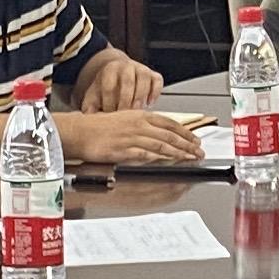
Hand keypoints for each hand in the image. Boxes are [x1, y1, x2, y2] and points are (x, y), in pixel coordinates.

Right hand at [64, 107, 201, 166]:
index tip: (195, 140)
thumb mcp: (125, 119)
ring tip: (190, 159)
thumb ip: (143, 125)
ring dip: (179, 153)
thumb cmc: (99, 127)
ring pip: (162, 145)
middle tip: (198, 152)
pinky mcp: (123, 150)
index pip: (169, 123)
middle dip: (187, 145)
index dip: (185, 132)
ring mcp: (131, 137)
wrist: (80, 131)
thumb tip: (159, 133)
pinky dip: (160, 159)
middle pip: (169, 134)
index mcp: (140, 115)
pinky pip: (146, 155)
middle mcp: (138, 124)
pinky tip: (169, 163)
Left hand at [78, 51, 165, 115]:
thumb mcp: (94, 95)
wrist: (117, 73)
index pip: (109, 86)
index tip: (109, 115)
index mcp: (109, 69)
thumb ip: (90, 107)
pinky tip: (149, 104)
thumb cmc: (105, 88)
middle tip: (124, 116)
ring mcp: (141, 69)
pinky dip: (155, 93)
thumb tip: (88, 120)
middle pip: (127, 82)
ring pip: (144, 79)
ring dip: (140, 97)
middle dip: (125, 101)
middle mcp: (126, 66)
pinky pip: (157, 81)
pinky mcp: (153, 74)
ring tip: (137, 112)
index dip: (109, 103)